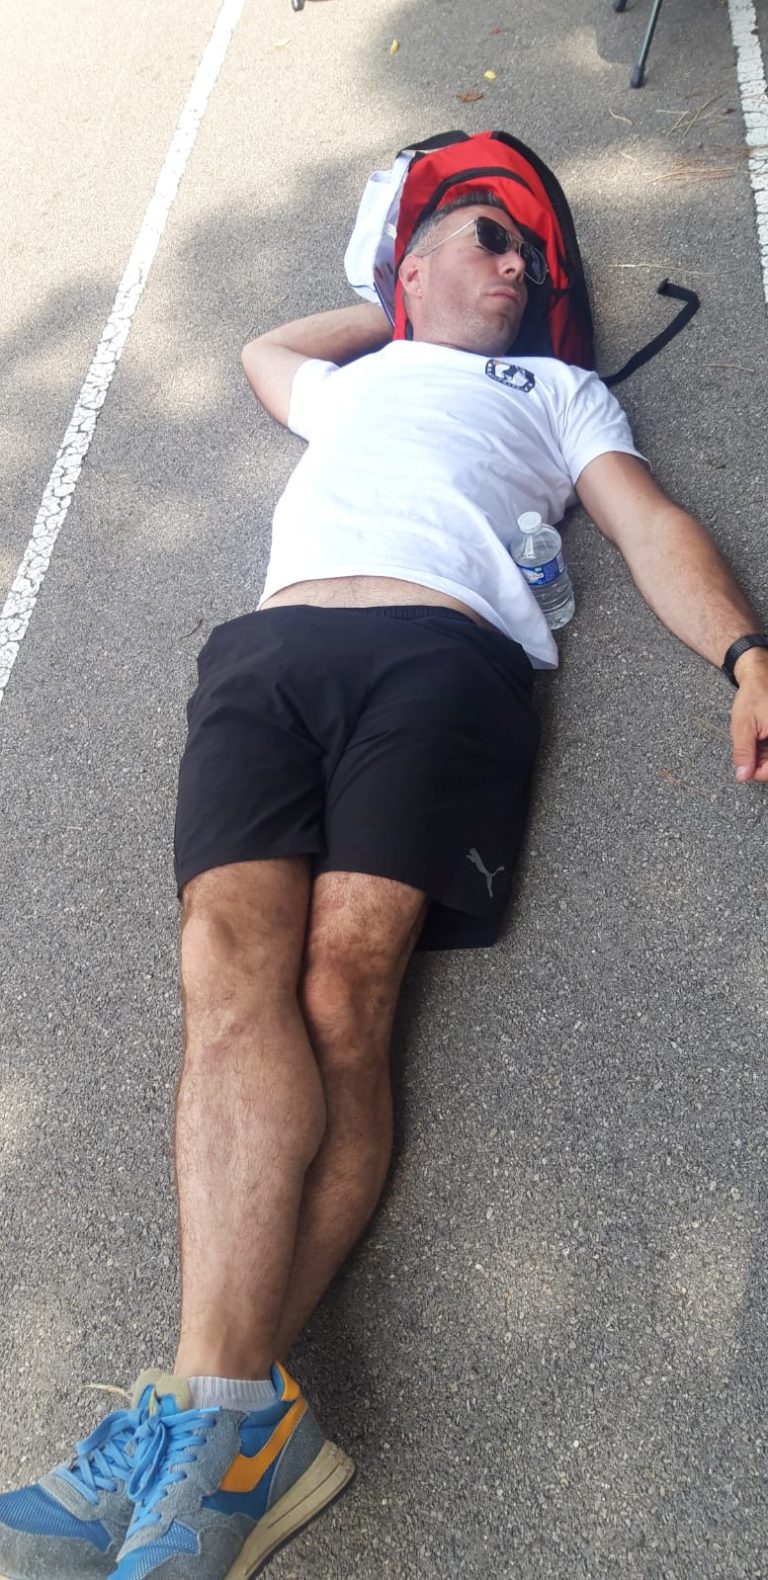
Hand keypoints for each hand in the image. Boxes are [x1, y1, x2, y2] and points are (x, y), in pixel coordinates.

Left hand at [731, 649, 767, 782]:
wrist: (760, 675)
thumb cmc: (753, 696)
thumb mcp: (743, 727)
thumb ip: (744, 753)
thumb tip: (743, 776)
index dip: (758, 773)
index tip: (745, 770)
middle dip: (760, 763)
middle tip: (747, 752)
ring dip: (763, 756)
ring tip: (754, 739)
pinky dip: (766, 748)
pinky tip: (759, 737)